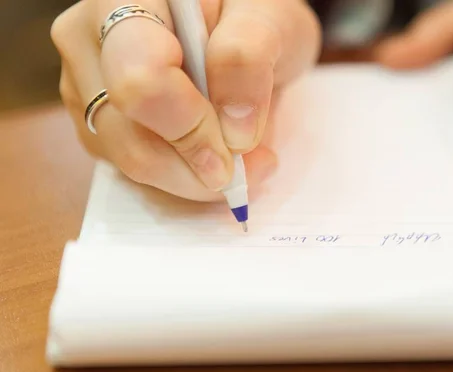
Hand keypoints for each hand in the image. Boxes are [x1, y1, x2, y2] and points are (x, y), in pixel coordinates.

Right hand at [51, 0, 320, 200]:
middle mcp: (89, 40)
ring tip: (243, 154)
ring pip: (129, 161)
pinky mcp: (99, 122)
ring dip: (194, 176)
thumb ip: (248, 59)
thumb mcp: (269, 20)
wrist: (237, 28)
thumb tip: (233, 133)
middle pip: (128, 134)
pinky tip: (213, 153)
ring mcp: (86, 85)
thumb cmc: (252, 13)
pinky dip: (182, 176)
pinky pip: (134, 171)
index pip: (139, 79)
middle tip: (255, 162)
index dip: (189, 128)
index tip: (236, 148)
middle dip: (197, 165)